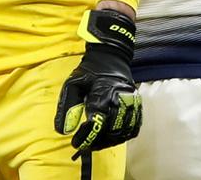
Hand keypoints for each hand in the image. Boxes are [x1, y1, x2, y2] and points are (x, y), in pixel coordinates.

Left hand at [54, 9, 142, 158]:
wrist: (111, 56)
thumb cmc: (90, 70)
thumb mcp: (73, 84)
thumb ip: (67, 106)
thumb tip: (63, 130)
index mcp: (103, 93)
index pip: (96, 123)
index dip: (86, 137)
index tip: (75, 143)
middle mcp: (120, 99)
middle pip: (110, 131)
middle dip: (96, 142)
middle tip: (84, 145)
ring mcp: (131, 103)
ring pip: (123, 132)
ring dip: (108, 142)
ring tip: (96, 143)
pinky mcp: (137, 105)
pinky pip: (134, 128)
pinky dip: (123, 136)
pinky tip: (111, 137)